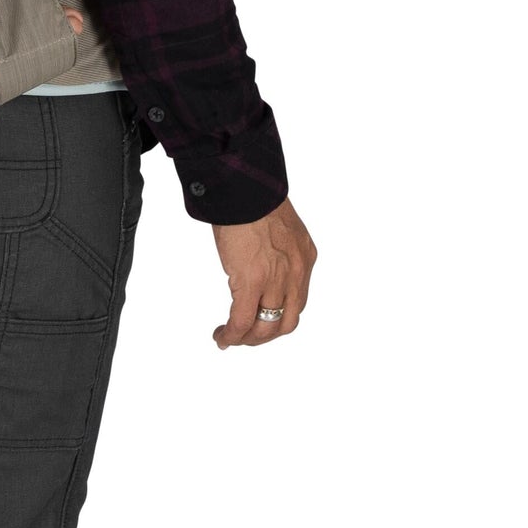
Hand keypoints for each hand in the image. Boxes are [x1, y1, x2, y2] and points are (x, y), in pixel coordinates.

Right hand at [212, 199, 316, 347]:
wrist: (245, 188)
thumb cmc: (254, 198)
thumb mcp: (280, 227)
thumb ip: (277, 248)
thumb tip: (260, 259)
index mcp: (305, 258)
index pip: (297, 301)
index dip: (278, 316)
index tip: (261, 320)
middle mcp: (296, 273)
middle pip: (287, 323)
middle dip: (265, 335)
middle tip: (247, 336)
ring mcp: (276, 280)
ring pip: (265, 328)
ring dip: (247, 339)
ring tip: (231, 338)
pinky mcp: (252, 282)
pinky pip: (242, 321)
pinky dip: (231, 335)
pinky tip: (222, 337)